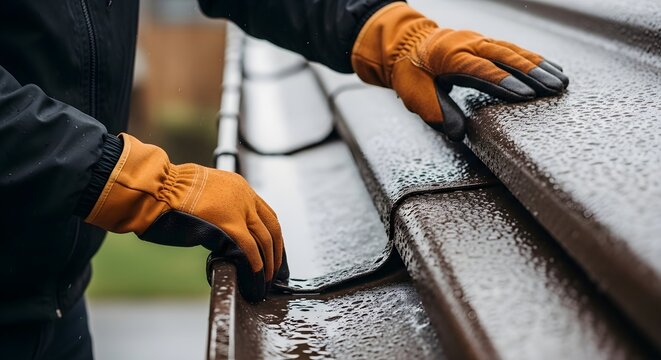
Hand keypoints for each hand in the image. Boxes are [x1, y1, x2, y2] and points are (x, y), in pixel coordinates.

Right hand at [85, 134, 286, 301]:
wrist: (160, 187)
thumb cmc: (172, 192)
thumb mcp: (205, 192)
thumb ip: (221, 207)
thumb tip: (226, 230)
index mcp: (239, 186)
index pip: (266, 212)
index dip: (272, 233)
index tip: (272, 247)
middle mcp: (244, 195)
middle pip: (272, 225)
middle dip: (276, 248)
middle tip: (275, 266)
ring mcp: (239, 208)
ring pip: (266, 237)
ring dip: (270, 258)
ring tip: (267, 274)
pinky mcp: (230, 223)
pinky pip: (250, 245)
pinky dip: (256, 260)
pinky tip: (257, 270)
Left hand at [351, 2, 567, 140]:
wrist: (406, 44)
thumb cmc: (411, 73)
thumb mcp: (415, 94)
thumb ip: (437, 112)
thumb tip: (458, 134)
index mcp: (450, 56)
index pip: (481, 70)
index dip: (504, 82)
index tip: (526, 95)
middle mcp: (468, 43)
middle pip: (505, 57)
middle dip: (532, 73)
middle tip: (555, 89)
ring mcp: (479, 40)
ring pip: (513, 51)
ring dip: (539, 66)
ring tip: (562, 82)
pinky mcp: (486, 42)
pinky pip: (513, 49)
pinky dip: (534, 59)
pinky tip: (553, 68)